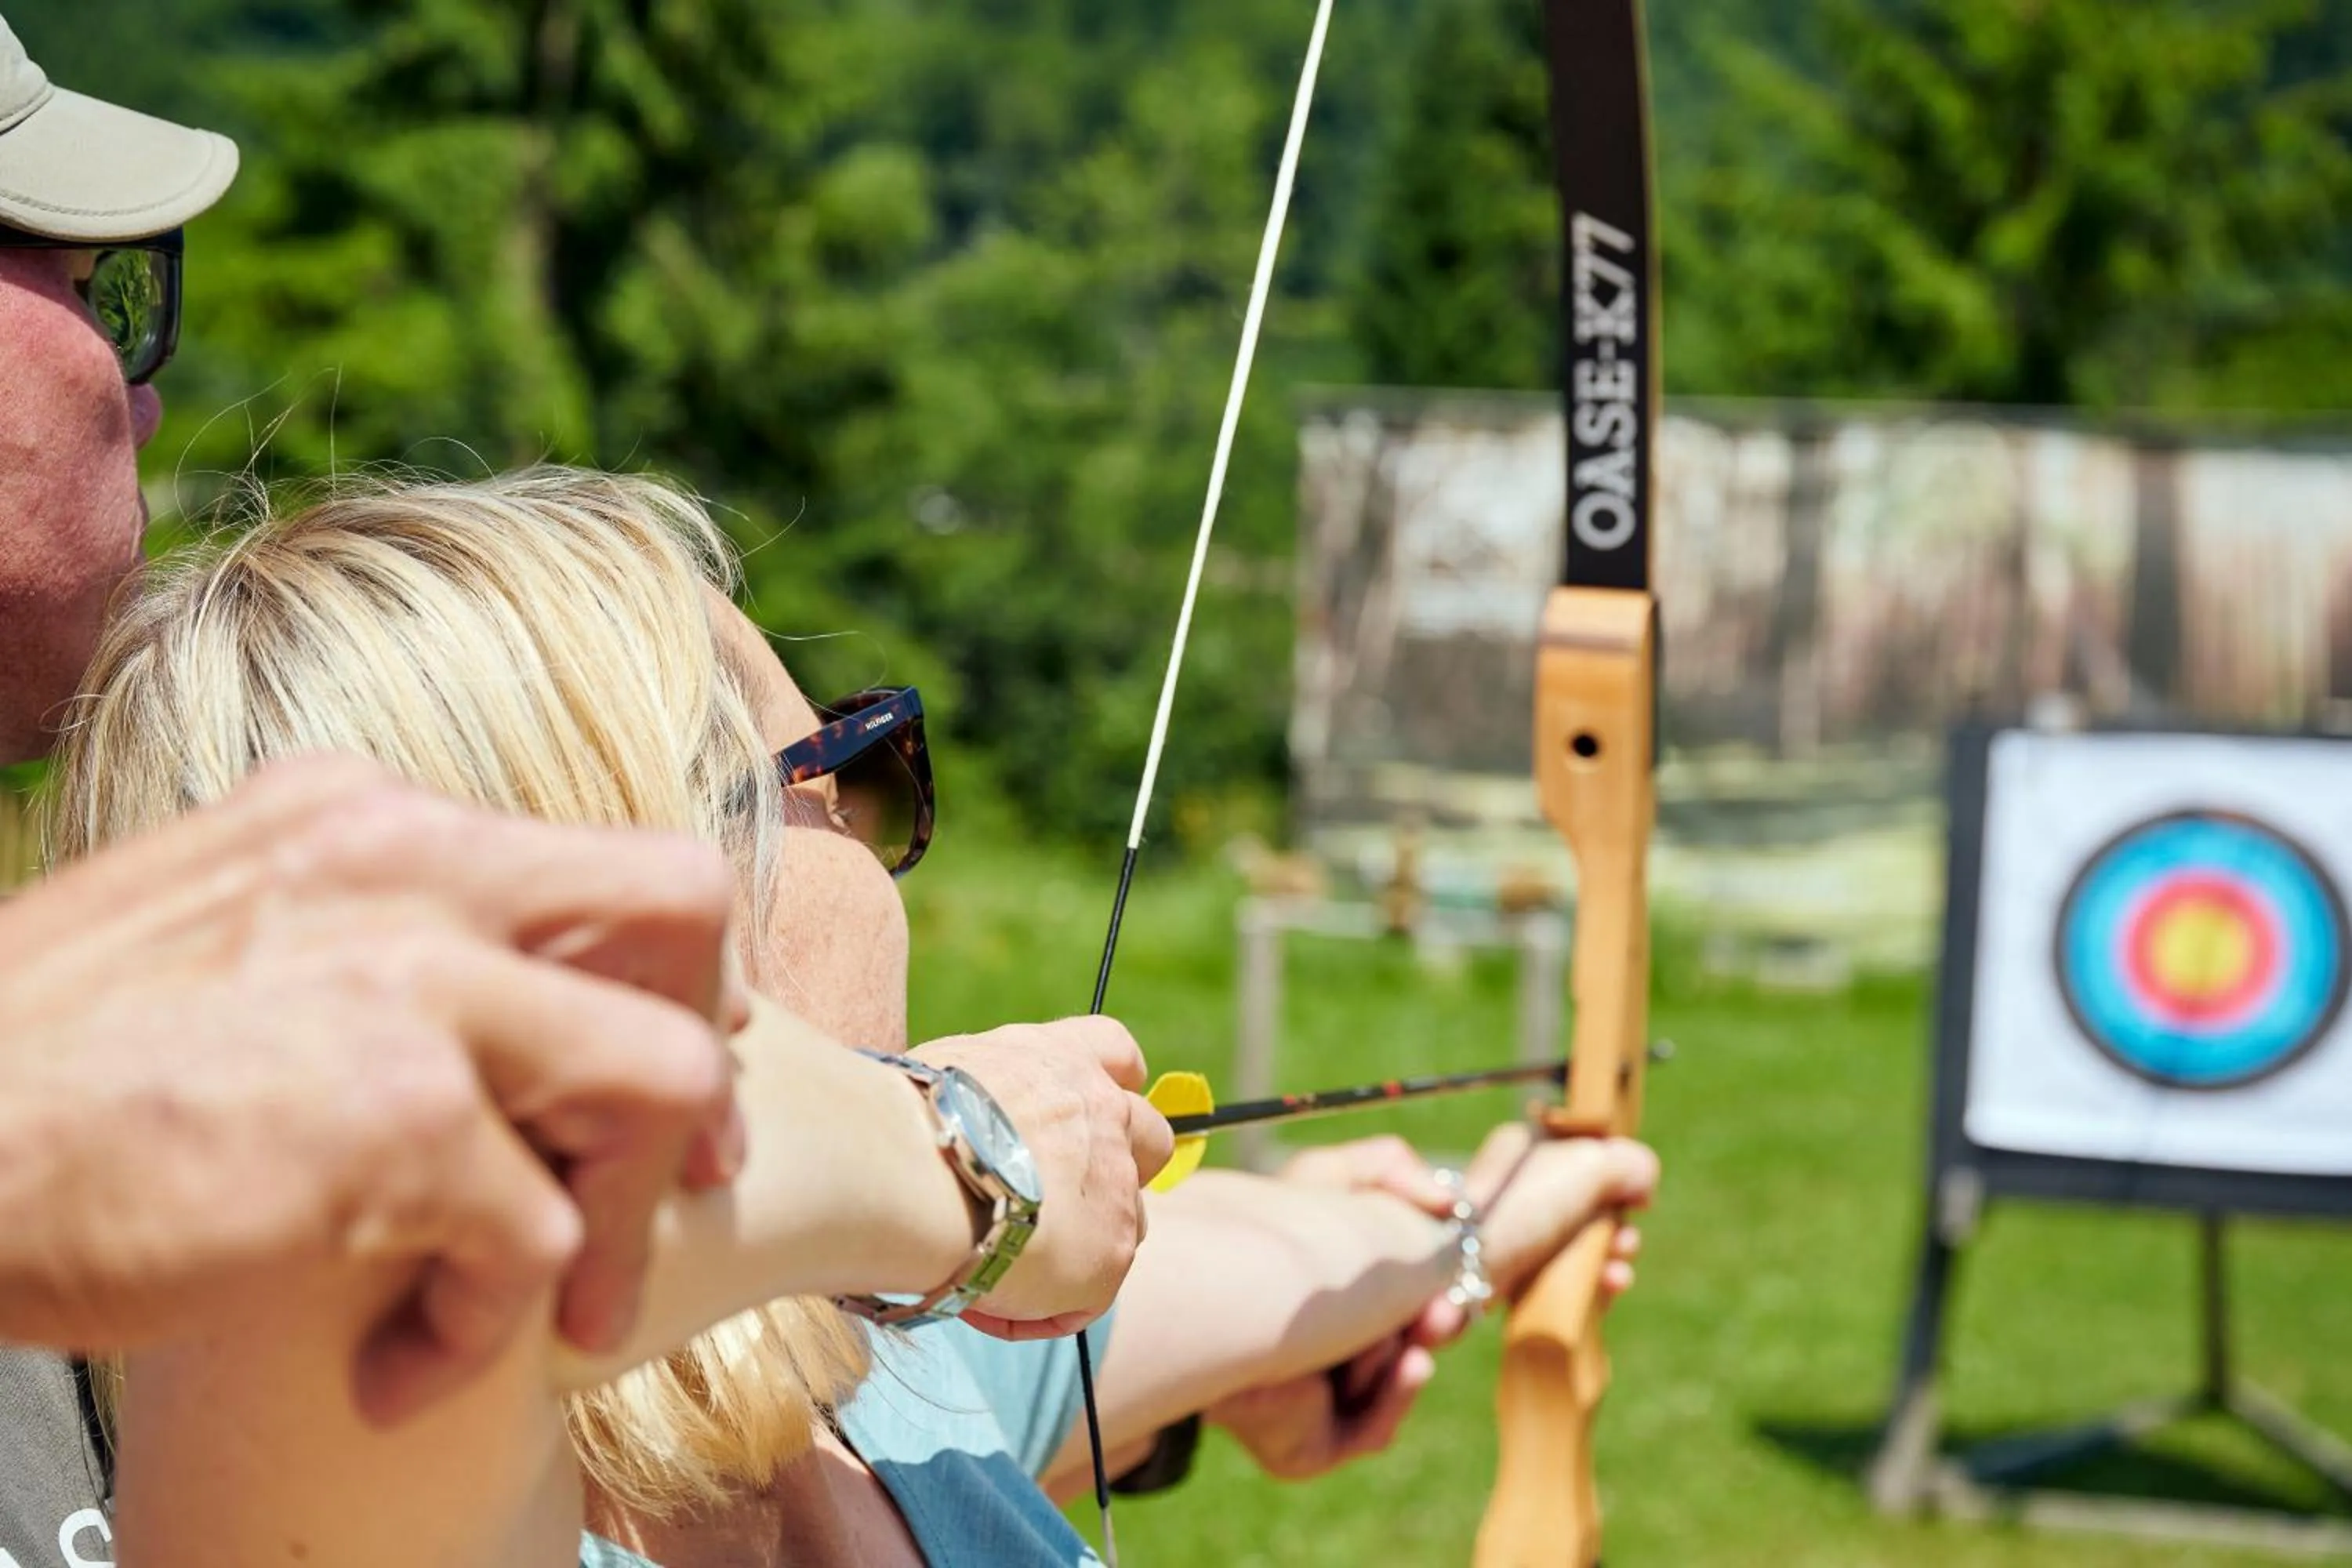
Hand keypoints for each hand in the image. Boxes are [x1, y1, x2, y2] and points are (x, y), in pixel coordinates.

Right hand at [0, 755, 745, 1422]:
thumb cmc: (44, 1065)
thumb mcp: (215, 918)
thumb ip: (357, 919)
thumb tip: (479, 974)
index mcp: (363, 815)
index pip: (603, 854)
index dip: (666, 967)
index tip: (666, 1054)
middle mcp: (410, 871)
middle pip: (683, 909)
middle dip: (708, 1050)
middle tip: (688, 1171)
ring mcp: (416, 992)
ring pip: (659, 1079)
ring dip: (631, 1215)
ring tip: (566, 1308)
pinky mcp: (396, 1130)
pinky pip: (538, 1239)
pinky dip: (488, 1327)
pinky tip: (402, 1368)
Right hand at [912, 1016, 1172, 1339]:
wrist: (913, 1171)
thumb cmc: (906, 1121)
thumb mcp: (947, 1075)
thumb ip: (982, 1098)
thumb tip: (964, 1131)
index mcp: (1062, 1059)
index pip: (1117, 1053)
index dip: (1111, 1084)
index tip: (1089, 1109)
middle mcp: (1105, 1113)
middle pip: (1150, 1138)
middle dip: (1118, 1169)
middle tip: (1054, 1202)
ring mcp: (1117, 1184)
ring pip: (1123, 1225)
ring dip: (1076, 1246)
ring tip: (996, 1265)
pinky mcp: (1111, 1252)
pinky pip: (1084, 1295)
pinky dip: (1038, 1306)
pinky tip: (980, 1302)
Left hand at [1198, 1136, 1454, 1480]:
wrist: (1198, 1286)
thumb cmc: (1258, 1228)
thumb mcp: (1326, 1178)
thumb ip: (1389, 1170)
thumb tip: (1451, 1204)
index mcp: (1353, 1311)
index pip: (1413, 1313)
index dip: (1443, 1297)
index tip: (1462, 1271)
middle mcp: (1339, 1360)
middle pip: (1410, 1355)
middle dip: (1440, 1327)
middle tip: (1451, 1308)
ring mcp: (1322, 1408)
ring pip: (1393, 1389)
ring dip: (1410, 1354)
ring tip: (1416, 1331)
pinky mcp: (1303, 1448)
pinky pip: (1367, 1432)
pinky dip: (1391, 1398)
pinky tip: (1407, 1363)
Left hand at [1462, 1124, 1658, 1303]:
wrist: (1452, 1267)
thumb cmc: (1518, 1210)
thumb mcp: (1585, 1166)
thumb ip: (1627, 1165)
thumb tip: (1643, 1180)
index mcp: (1523, 1153)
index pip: (1578, 1160)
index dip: (1614, 1184)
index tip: (1639, 1204)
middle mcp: (1512, 1191)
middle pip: (1579, 1210)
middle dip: (1615, 1231)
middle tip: (1625, 1247)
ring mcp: (1504, 1236)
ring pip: (1568, 1249)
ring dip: (1604, 1262)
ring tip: (1616, 1276)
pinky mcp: (1498, 1280)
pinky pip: (1549, 1282)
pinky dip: (1581, 1288)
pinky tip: (1600, 1293)